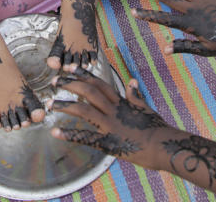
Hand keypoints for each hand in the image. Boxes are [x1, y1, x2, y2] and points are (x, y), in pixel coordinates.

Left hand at [50, 68, 174, 172]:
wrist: (165, 147)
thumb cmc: (158, 129)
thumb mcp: (146, 108)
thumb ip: (135, 95)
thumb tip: (131, 81)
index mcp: (121, 102)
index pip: (99, 83)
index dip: (83, 74)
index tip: (70, 68)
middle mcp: (114, 110)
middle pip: (88, 92)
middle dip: (70, 85)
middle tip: (54, 81)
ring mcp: (111, 126)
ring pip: (84, 111)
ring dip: (65, 106)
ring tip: (50, 105)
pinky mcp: (109, 143)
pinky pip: (87, 138)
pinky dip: (70, 135)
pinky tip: (55, 133)